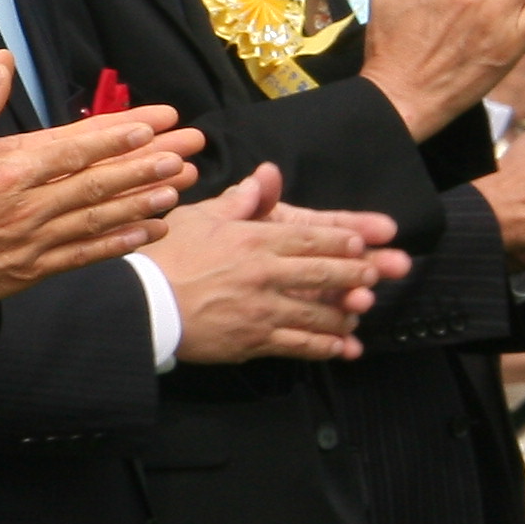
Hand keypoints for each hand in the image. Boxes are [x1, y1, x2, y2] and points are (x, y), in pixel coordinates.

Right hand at [0, 59, 198, 315]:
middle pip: (100, 180)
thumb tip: (1, 61)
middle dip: (149, 162)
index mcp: (8, 171)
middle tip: (190, 148)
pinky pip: (87, 254)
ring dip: (145, 199)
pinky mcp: (34, 270)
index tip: (156, 121)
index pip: (75, 147)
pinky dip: (121, 241)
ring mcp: (35, 240)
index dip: (119, 134)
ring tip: (182, 184)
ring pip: (101, 215)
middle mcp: (29, 205)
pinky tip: (151, 230)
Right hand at [150, 165, 406, 363]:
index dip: (344, 240)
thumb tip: (266, 176)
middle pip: (325, 274)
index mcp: (254, 240)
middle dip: (360, 273)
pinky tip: (345, 347)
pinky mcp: (254, 341)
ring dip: (347, 312)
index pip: (311, 238)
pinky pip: (300, 346)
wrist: (142, 304)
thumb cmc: (167, 256)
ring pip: (319, 313)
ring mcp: (262, 311)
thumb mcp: (200, 218)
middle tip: (382, 273)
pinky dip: (327, 347)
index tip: (365, 242)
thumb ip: (239, 200)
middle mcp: (265, 274)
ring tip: (362, 310)